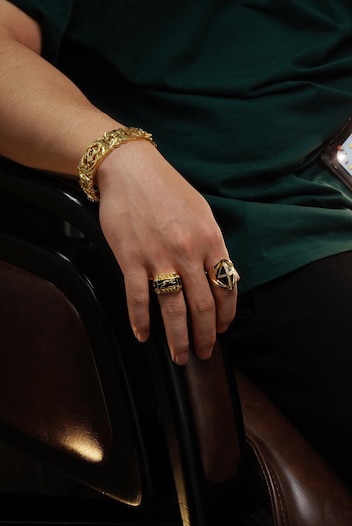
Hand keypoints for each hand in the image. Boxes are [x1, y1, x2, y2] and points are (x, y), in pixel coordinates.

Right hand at [97, 140, 237, 364]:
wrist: (130, 169)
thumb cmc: (168, 188)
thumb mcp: (201, 211)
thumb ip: (211, 244)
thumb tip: (218, 275)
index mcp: (210, 239)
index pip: (226, 288)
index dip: (225, 315)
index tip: (221, 330)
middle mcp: (188, 252)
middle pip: (203, 306)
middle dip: (205, 335)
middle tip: (203, 352)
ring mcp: (159, 257)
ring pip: (173, 309)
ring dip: (178, 338)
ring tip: (180, 356)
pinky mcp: (131, 259)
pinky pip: (138, 299)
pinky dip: (141, 322)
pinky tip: (143, 336)